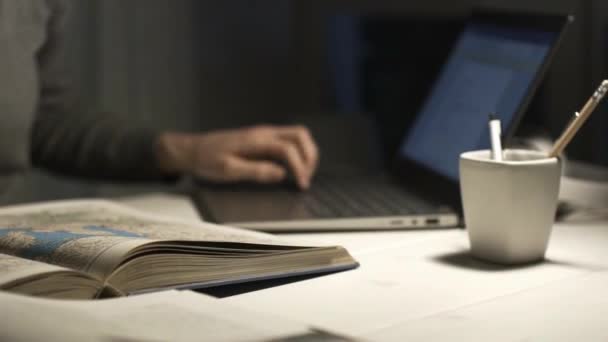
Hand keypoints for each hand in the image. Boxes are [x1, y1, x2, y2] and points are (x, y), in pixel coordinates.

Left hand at [156, 125, 318, 188]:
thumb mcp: (228, 170)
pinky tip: (293, 168)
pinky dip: (297, 152)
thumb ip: (256, 171)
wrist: (193, 150)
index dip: (299, 166)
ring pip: (297, 136)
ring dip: (306, 153)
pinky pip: (288, 141)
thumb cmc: (207, 159)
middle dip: (309, 156)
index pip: (288, 149)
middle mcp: (263, 133)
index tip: (301, 183)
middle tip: (307, 177)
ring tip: (304, 173)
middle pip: (300, 135)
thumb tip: (280, 174)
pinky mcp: (263, 139)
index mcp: (256, 139)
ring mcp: (264, 134)